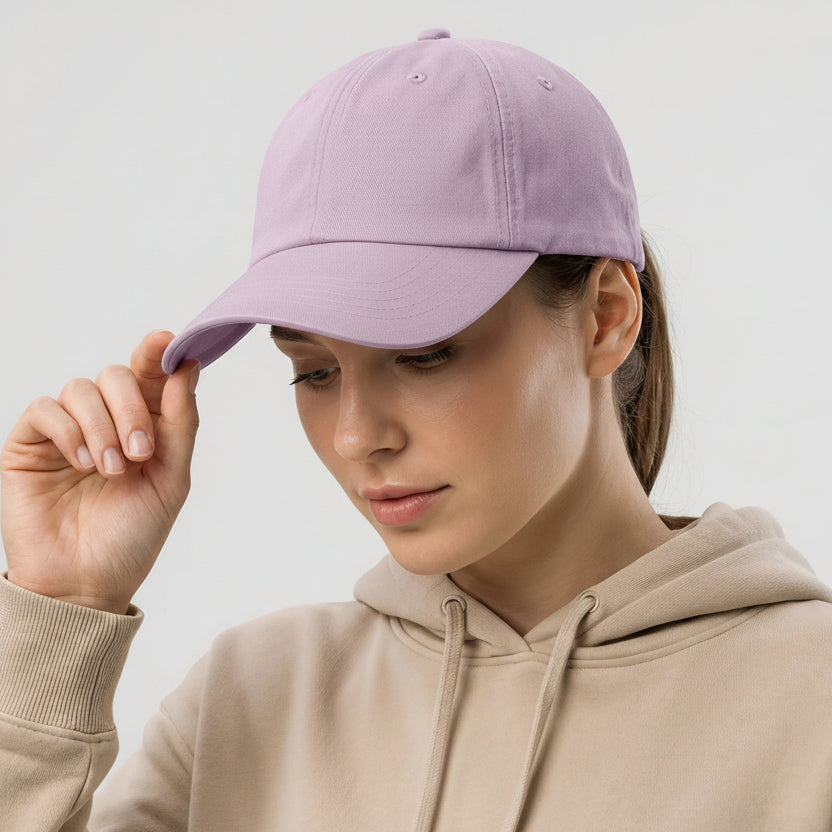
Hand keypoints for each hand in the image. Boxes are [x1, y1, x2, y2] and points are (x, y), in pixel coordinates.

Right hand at [0, 330, 199, 613]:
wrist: (87, 581)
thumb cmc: (132, 535)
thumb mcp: (171, 479)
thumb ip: (180, 423)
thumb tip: (187, 366)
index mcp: (144, 426)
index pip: (149, 377)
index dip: (156, 354)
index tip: (167, 341)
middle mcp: (105, 421)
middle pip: (116, 376)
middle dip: (132, 409)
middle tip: (141, 452)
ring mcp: (67, 431)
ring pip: (81, 388)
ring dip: (103, 427)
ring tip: (111, 471)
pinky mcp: (30, 444)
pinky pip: (46, 408)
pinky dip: (69, 430)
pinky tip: (82, 463)